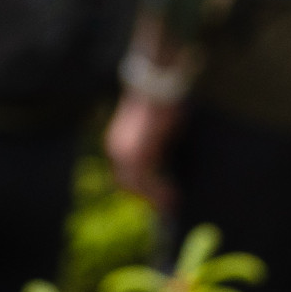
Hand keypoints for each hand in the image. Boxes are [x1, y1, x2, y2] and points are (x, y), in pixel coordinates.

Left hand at [104, 89, 181, 207]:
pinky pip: (150, 182)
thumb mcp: (152, 130)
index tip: (156, 201)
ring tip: (173, 204)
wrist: (157, 84)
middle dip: (148, 198)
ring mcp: (125, 155)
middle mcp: (116, 151)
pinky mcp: (139, 155)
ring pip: (140, 186)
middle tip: (167, 207)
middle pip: (130, 185)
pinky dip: (162, 192)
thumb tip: (163, 168)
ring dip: (157, 198)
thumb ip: (152, 150)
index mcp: (116, 146)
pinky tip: (174, 197)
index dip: (141, 190)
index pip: (125, 177)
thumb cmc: (159, 103)